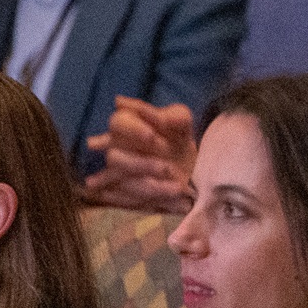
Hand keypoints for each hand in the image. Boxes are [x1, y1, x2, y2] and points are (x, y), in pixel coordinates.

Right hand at [83, 99, 197, 214]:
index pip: (117, 122)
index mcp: (128, 127)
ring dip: (152, 187)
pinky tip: (178, 204)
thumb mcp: (181, 121)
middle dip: (141, 164)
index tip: (151, 136)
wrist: (193, 167)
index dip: (132, 129)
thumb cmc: (180, 137)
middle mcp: (117, 150)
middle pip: (114, 158)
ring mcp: (118, 176)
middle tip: (167, 168)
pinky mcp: (126, 197)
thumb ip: (164, 114)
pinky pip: (130, 204)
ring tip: (178, 188)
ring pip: (123, 184)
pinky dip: (156, 204)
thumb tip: (123, 102)